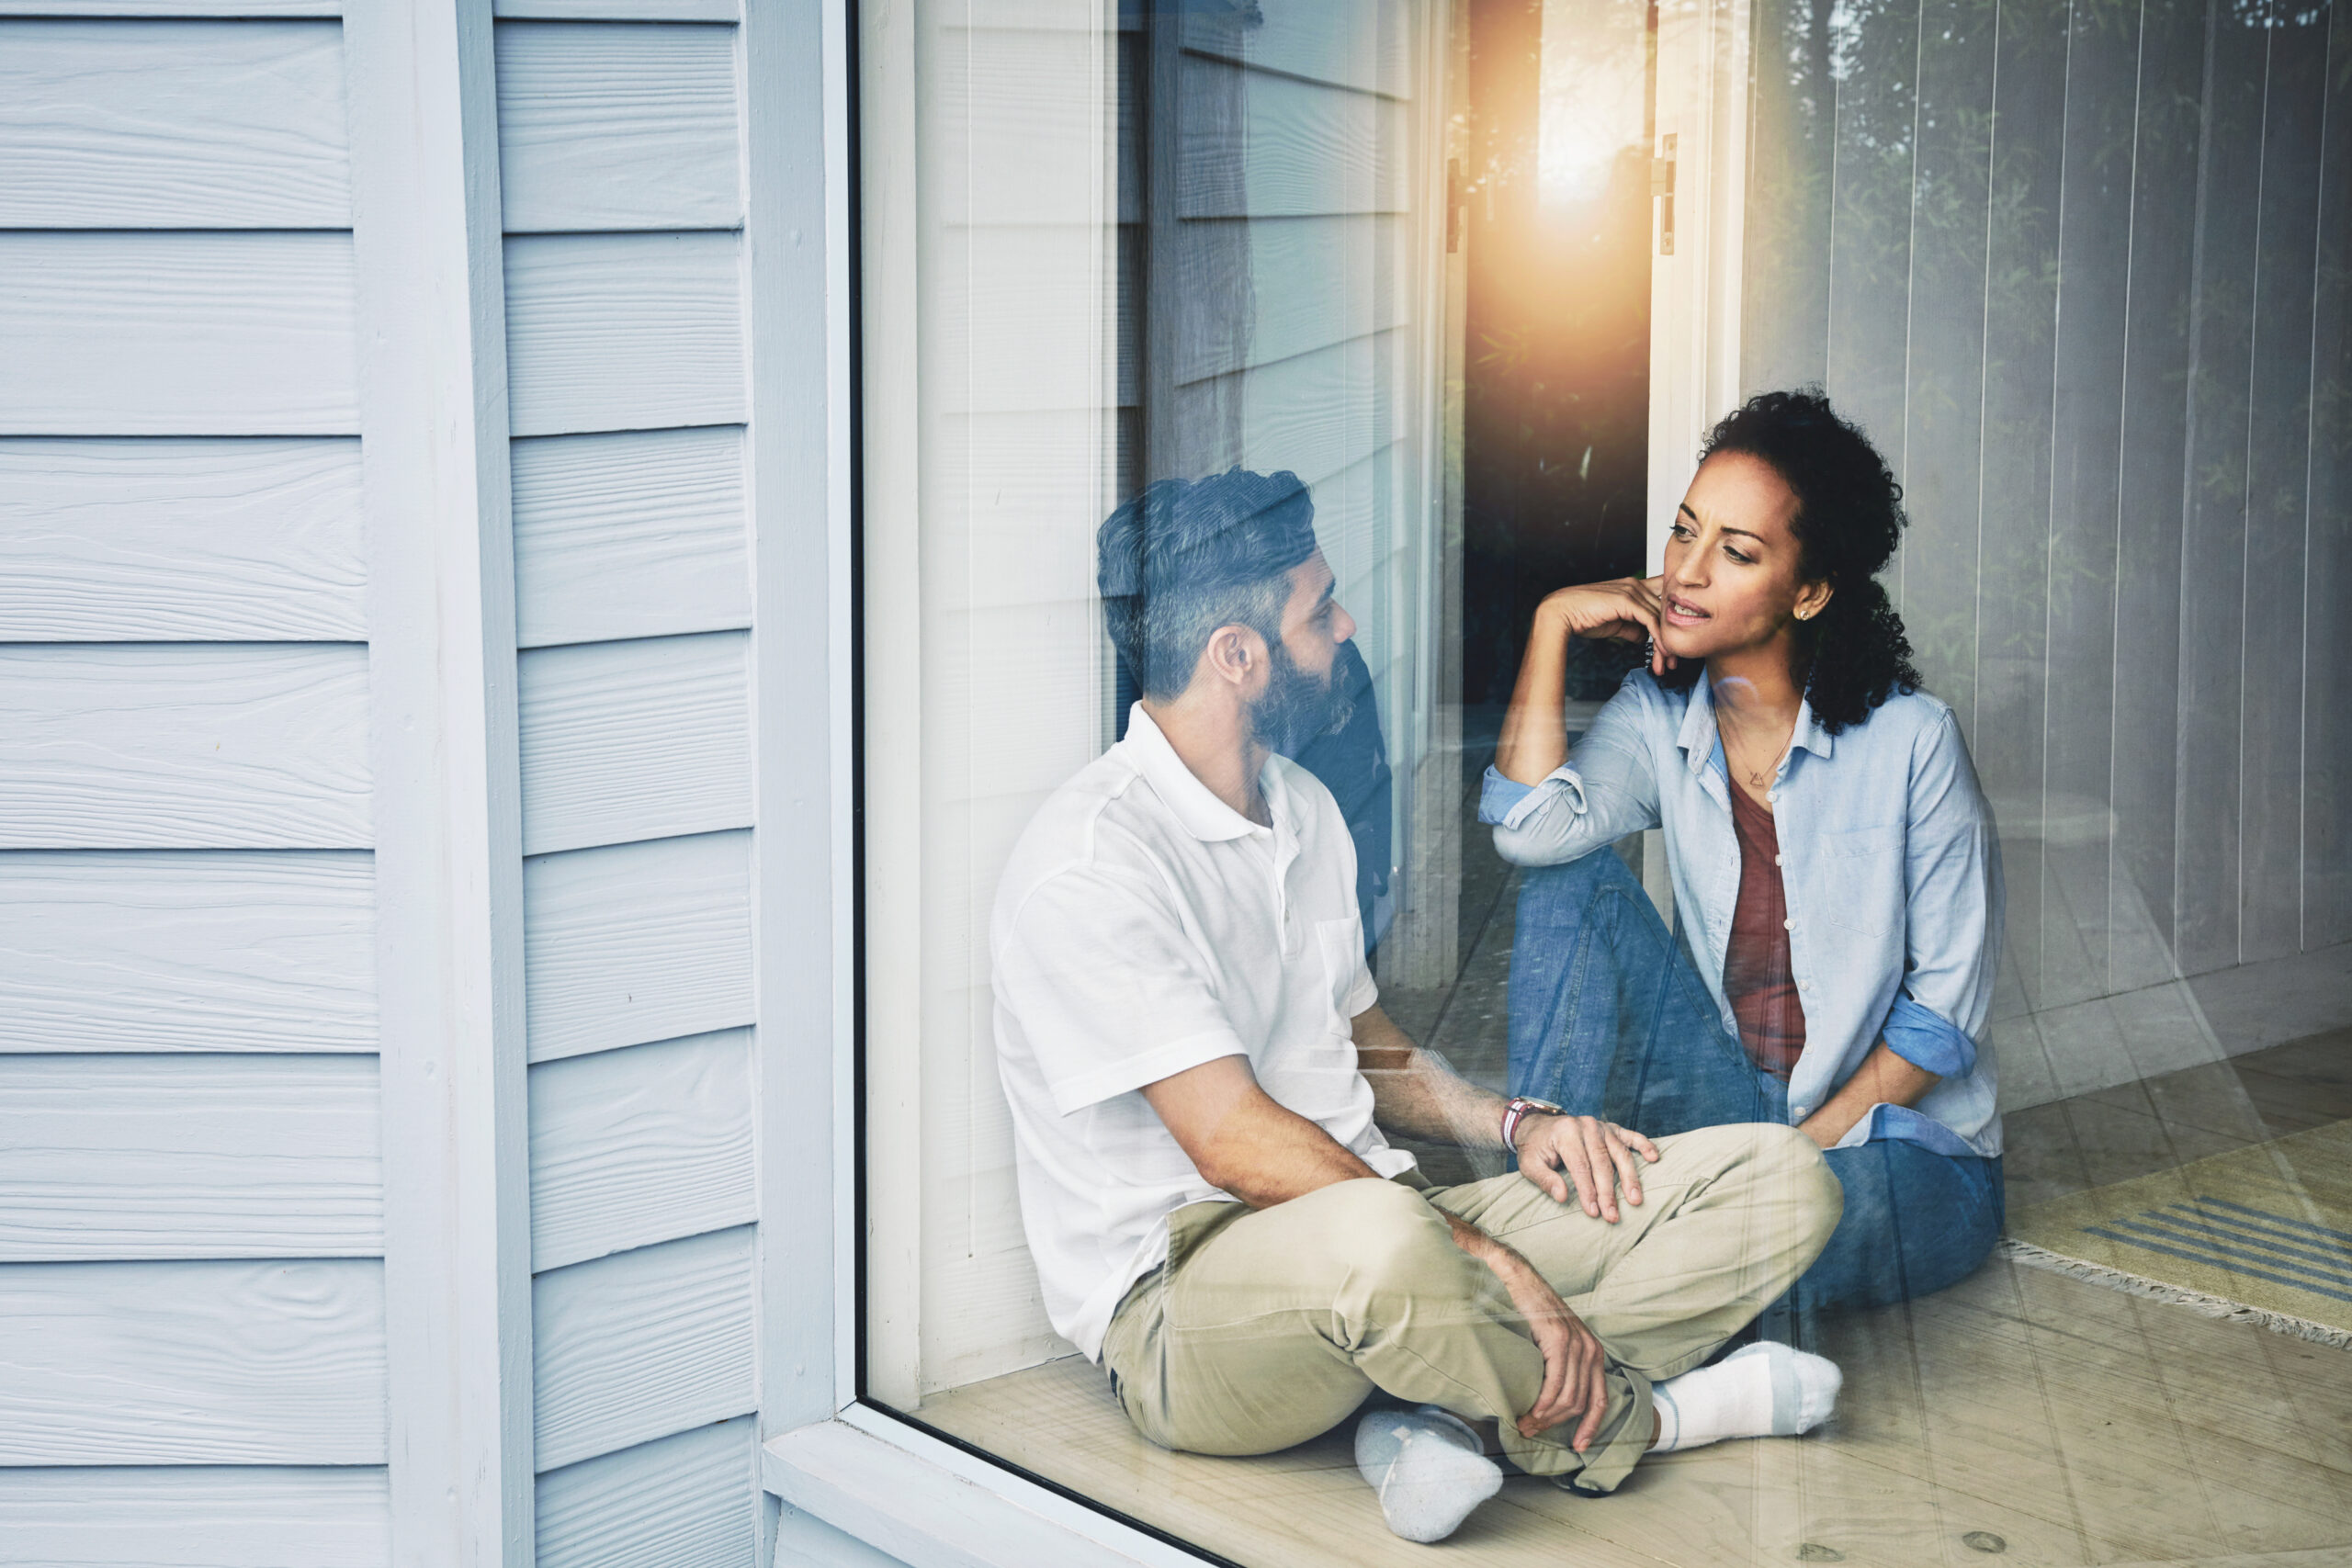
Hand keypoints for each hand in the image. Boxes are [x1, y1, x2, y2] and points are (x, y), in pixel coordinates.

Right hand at [1482, 1243, 1613, 1449]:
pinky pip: (1556, 1383)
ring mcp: (1577, 1344)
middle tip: (1531, 1431)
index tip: (1579, 1447)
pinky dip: (1543, 1403)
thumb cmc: (1532, 1311)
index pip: (1599, 1399)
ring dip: (1545, 1418)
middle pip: (1580, 1404)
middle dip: (1556, 1425)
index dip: (1591, 1427)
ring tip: (1525, 1424)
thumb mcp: (1555, 1341)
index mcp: (1593, 1352)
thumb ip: (1560, 1366)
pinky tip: (1530, 1411)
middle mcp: (1591, 1349)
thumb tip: (1553, 1400)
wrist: (1520, 1278)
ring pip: (1568, 1398)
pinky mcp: (1559, 1340)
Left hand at [1514, 1113, 1661, 1221]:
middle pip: (1602, 1162)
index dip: (1588, 1191)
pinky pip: (1631, 1135)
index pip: (1581, 1166)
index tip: (1594, 1212)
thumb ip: (1545, 1180)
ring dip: (1629, 1177)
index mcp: (1566, 1133)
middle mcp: (1586, 1126)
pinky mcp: (1611, 1128)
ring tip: (1635, 1199)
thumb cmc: (1535, 1149)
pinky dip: (1644, 1145)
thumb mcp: (1529, 1165)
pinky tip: (1654, 1157)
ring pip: (1620, 1153)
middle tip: (1613, 1215)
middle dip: (1608, 1192)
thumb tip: (1563, 1197)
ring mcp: (1601, 1126)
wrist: (1537, 1126)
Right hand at [1536, 577, 1677, 675]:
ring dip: (1666, 644)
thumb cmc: (1583, 617)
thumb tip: (1646, 637)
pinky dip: (1659, 639)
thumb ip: (1633, 627)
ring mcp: (1632, 590)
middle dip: (1671, 638)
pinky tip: (1663, 654)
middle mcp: (1636, 584)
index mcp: (1633, 586)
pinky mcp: (1627, 600)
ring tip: (1668, 664)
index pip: (1663, 597)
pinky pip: (1651, 620)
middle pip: (1665, 612)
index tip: (1676, 641)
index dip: (1672, 616)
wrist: (1560, 613)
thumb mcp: (1615, 623)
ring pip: (1660, 618)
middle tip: (1674, 661)